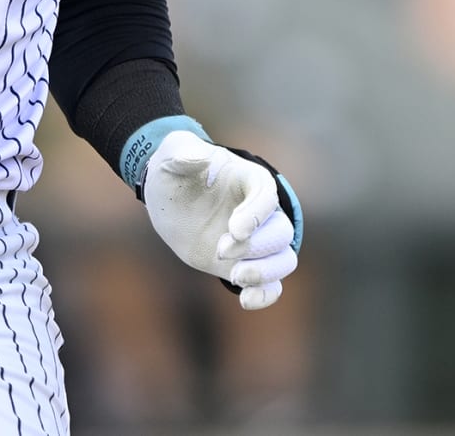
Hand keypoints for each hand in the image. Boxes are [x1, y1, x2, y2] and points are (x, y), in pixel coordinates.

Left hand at [141, 131, 300, 310]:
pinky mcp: (244, 264)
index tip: (235, 230)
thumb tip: (200, 157)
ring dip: (266, 273)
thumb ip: (185, 153)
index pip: (266, 196)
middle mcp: (259, 213)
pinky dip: (265, 295)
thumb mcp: (174, 153)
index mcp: (249, 180)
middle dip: (257, 247)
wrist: (170, 195)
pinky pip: (270, 285)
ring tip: (235, 277)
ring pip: (284, 260)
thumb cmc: (177, 167)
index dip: (257, 215)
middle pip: (281, 233)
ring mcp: (255, 241)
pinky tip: (245, 301)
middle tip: (220, 251)